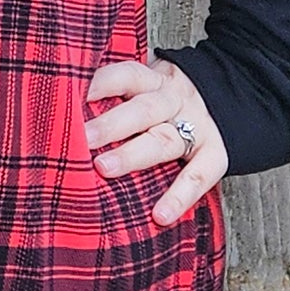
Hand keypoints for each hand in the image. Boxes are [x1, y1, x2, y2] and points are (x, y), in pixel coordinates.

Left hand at [83, 55, 228, 226]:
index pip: (126, 75)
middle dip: (110, 124)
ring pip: (163, 140)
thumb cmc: (164, 100)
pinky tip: (160, 215)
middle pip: (141, 110)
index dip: (102, 82)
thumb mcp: (145, 86)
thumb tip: (60, 108)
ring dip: (133, 155)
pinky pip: (198, 176)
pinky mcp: (215, 154)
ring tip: (105, 168)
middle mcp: (173, 100)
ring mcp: (196, 126)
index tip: (73, 94)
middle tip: (82, 137)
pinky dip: (180, 196)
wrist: (229, 96)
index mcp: (152, 80)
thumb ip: (113, 95)